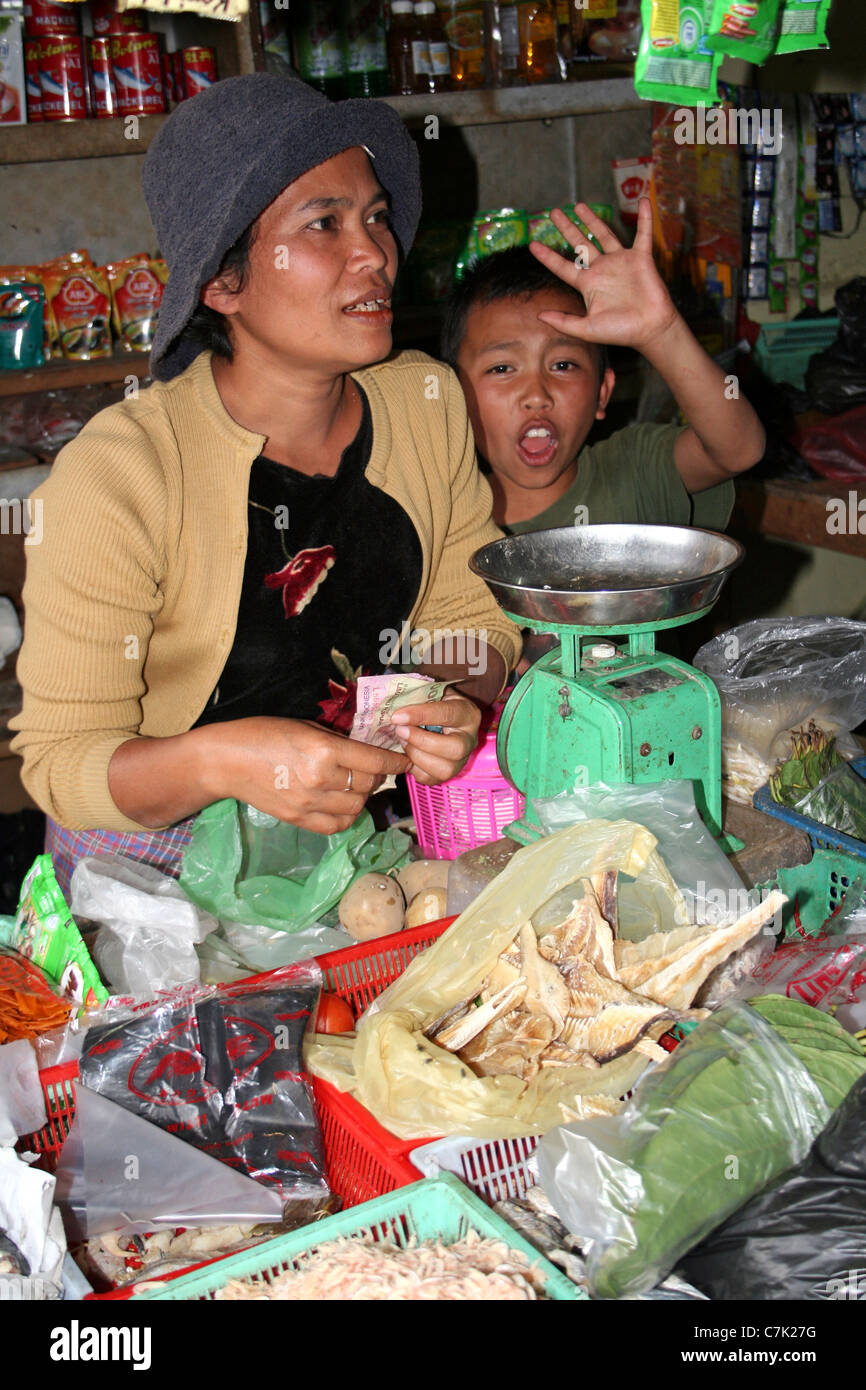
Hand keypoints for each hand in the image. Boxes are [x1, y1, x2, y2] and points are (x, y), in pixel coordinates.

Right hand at [205, 716, 409, 833]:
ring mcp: (310, 803)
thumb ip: (338, 741)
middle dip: (377, 775)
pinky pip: (338, 825)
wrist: (226, 761)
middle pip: (368, 784)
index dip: (396, 761)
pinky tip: (342, 803)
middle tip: (372, 768)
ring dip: (363, 795)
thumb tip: (367, 750)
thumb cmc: (264, 733)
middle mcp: (321, 779)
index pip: (375, 760)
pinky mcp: (299, 820)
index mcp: (324, 750)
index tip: (406, 761)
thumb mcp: (306, 726)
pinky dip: (348, 815)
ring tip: (355, 784)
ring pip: (357, 807)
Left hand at [390, 695, 480, 786]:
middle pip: (455, 748)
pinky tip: (407, 755)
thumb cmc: (434, 704)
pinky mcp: (449, 774)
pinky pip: (432, 779)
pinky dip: (415, 769)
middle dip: (422, 741)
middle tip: (400, 731)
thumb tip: (394, 705)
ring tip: (403, 742)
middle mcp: (470, 739)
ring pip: (445, 769)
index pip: (448, 714)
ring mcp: (462, 760)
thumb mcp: (431, 694)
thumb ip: (419, 696)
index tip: (397, 716)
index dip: (421, 715)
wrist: (441, 720)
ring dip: (417, 757)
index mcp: (468, 714)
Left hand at [529, 198, 679, 355]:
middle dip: (567, 228)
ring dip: (592, 219)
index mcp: (588, 284)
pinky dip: (645, 218)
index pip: (562, 266)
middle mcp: (602, 269)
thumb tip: (539, 316)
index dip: (547, 256)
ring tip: (579, 205)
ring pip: (604, 234)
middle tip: (553, 212)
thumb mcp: (587, 329)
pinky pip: (643, 234)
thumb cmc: (620, 331)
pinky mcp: (641, 258)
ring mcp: (620, 261)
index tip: (533, 245)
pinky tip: (644, 201)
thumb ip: (563, 322)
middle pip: (580, 244)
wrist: (649, 329)